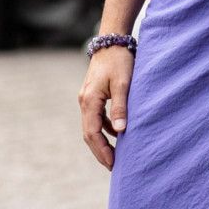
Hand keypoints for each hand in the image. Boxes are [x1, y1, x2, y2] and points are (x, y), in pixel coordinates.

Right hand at [78, 45, 132, 171]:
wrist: (112, 41)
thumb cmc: (119, 61)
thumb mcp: (123, 84)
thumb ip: (121, 107)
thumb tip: (121, 131)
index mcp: (89, 100)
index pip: (92, 133)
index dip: (101, 150)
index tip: (112, 164)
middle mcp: (85, 101)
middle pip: (89, 133)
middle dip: (100, 151)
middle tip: (113, 167)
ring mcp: (88, 98)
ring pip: (92, 126)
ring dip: (102, 142)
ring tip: (115, 155)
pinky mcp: (94, 95)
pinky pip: (97, 118)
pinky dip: (105, 129)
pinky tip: (117, 134)